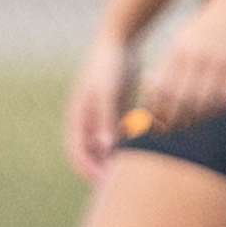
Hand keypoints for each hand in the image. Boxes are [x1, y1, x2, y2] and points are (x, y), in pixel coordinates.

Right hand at [63, 28, 138, 180]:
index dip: (89, 171)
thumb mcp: (106, 92)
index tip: (107, 184)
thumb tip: (105, 150)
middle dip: (105, 171)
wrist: (118, 40)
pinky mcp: (117, 112)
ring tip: (138, 173)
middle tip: (125, 186)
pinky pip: (123, 137)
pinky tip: (149, 153)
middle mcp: (87, 122)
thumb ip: (105, 120)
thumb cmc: (108, 65)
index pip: (77, 154)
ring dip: (119, 161)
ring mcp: (102, 117)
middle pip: (93, 156)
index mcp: (77, 119)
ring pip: (109, 149)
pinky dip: (131, 146)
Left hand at [136, 0, 225, 133]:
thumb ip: (167, 65)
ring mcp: (218, 63)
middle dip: (174, 121)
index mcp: (177, 51)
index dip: (156, 111)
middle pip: (180, 101)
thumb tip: (151, 93)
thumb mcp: (181, 39)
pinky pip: (225, 99)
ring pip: (203, 104)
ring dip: (196, 118)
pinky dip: (217, 110)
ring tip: (192, 121)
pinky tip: (212, 109)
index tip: (156, 122)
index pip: (160, 90)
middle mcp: (196, 58)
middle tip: (174, 128)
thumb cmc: (204, 27)